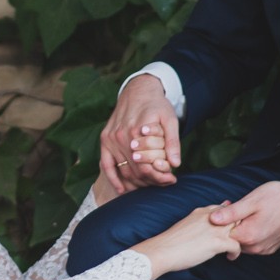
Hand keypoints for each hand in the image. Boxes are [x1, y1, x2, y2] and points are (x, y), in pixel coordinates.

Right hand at [99, 75, 180, 194]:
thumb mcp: (170, 120)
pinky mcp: (105, 139)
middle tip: (163, 183)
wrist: (138, 90)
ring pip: (123, 170)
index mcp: (137, 132)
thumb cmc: (156, 105)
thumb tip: (175, 164)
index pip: (147, 166)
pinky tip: (122, 189)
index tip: (171, 180)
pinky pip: (105, 164)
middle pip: (135, 170)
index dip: (160, 177)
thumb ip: (173, 142)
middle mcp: (121, 136)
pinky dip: (113, 178)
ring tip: (149, 185)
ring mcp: (111, 139)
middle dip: (150, 181)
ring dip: (135, 182)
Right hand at [138, 202, 243, 276]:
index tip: (230, 227)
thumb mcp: (185, 226)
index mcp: (200, 212)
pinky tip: (230, 257)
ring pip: (239, 228)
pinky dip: (236, 253)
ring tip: (236, 247)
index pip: (223, 209)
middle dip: (239, 227)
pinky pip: (237, 245)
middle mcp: (210, 217)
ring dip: (240, 238)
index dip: (229, 218)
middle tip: (238, 239)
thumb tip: (201, 231)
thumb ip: (197, 225)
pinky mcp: (217, 242)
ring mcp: (215, 229)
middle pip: (234, 216)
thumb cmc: (170, 243)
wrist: (162, 250)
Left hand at [210, 179, 279, 255]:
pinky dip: (250, 234)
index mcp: (248, 236)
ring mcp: (264, 249)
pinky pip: (253, 244)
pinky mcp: (270, 247)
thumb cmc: (278, 198)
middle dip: (229, 226)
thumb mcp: (252, 201)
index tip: (226, 207)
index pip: (222, 235)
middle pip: (231, 241)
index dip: (220, 221)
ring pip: (242, 243)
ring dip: (240, 230)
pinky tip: (256, 220)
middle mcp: (255, 247)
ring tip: (247, 213)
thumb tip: (212, 219)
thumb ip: (231, 212)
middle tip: (235, 207)